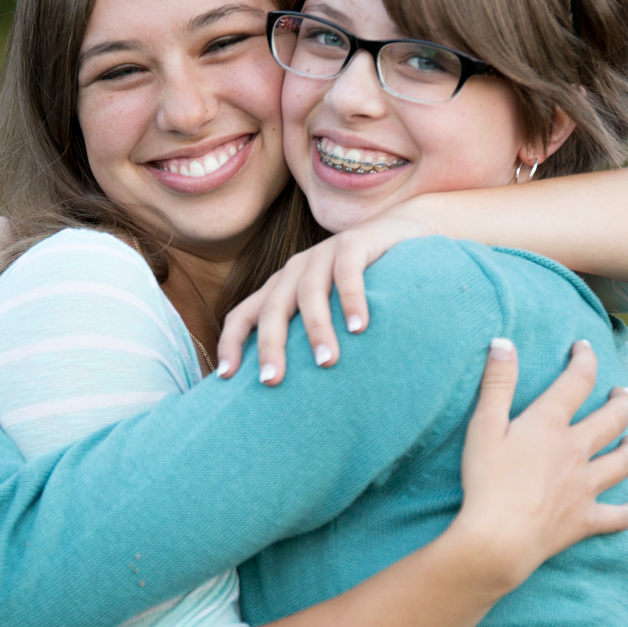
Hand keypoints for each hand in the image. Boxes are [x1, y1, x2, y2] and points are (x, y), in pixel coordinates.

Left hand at [215, 209, 435, 382]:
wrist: (401, 231)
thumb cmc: (361, 287)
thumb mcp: (328, 311)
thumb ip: (309, 339)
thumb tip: (300, 395)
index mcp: (281, 288)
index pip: (244, 314)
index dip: (231, 343)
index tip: (226, 376)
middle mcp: (296, 270)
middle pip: (273, 309)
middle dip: (270, 346)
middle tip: (272, 380)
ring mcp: (322, 254)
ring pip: (309, 293)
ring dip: (316, 329)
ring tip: (326, 362)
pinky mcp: (353, 243)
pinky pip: (347, 273)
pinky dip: (350, 300)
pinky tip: (358, 327)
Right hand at [449, 338, 627, 598]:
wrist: (500, 538)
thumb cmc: (486, 480)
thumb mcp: (483, 426)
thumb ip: (496, 383)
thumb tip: (503, 342)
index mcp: (551, 424)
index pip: (577, 380)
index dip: (584, 359)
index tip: (585, 347)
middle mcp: (576, 450)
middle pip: (611, 419)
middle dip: (620, 402)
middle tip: (623, 394)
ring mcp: (585, 486)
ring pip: (621, 462)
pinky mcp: (584, 519)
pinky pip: (616, 516)